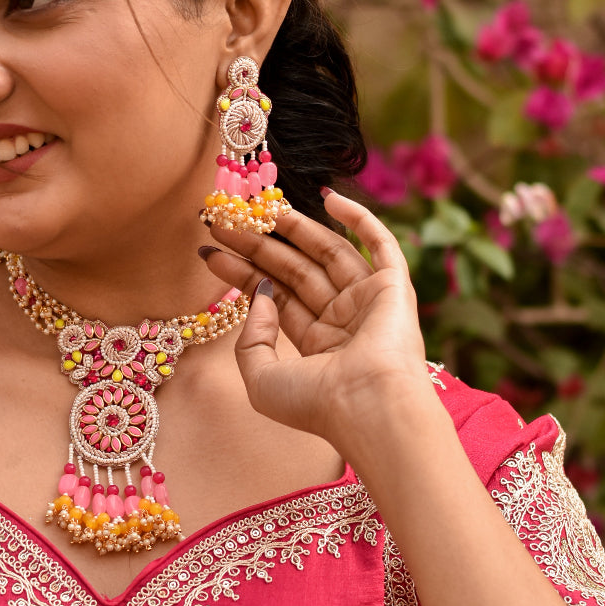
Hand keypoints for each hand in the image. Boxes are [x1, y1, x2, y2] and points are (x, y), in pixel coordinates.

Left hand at [201, 189, 431, 447]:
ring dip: (295, 227)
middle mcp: (343, 319)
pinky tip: (329, 198)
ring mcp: (368, 300)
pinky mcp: (394, 286)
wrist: (369, 407)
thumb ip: (251, 339)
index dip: (241, 271)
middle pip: (294, 269)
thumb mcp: (262, 379)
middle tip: (225, 220)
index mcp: (316, 344)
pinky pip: (379, 243)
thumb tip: (259, 294)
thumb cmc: (317, 404)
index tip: (210, 250)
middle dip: (258, 244)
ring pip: (327, 252)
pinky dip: (360, 218)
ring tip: (260, 206)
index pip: (273, 295)